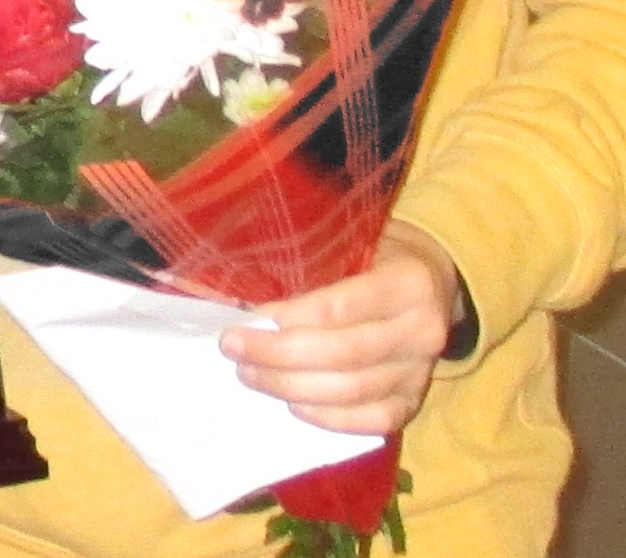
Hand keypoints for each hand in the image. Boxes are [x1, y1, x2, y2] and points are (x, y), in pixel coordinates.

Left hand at [222, 221, 463, 434]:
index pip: (338, 309)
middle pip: (343, 355)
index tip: (243, 322)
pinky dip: (328, 418)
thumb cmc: (375, 258)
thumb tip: (244, 302)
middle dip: (278, 357)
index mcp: (408, 284)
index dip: (287, 319)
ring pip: (353, 392)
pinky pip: (373, 421)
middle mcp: (423, 332)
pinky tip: (292, 405)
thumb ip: (312, 271)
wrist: (433, 285)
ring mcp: (423, 372)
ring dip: (292, 388)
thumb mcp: (353, 246)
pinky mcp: (417, 401)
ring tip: (250, 375)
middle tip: (233, 350)